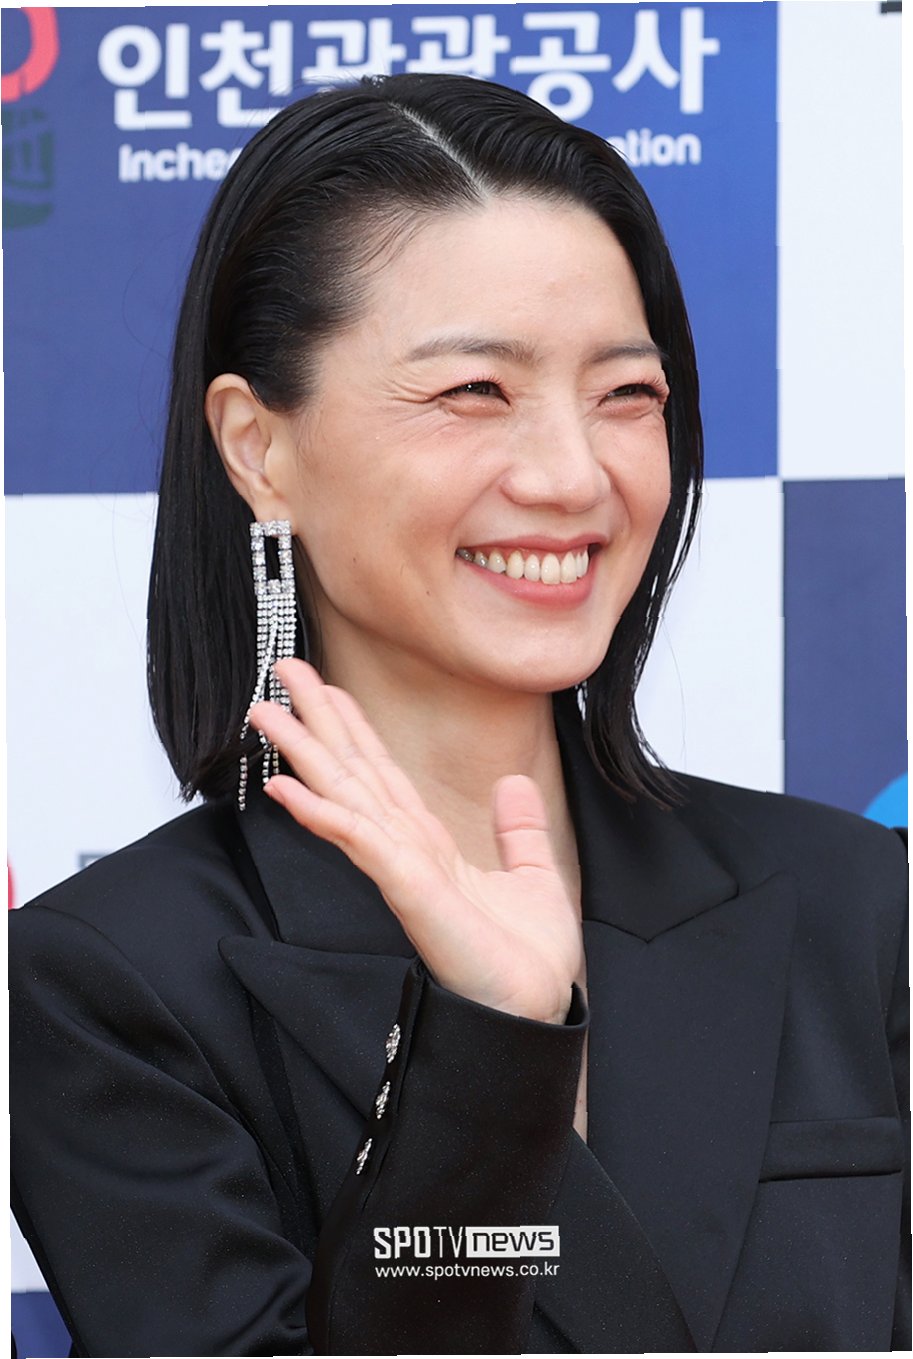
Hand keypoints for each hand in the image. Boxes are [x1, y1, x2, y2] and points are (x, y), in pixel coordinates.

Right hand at [248, 660, 581, 1023]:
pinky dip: (323, 812)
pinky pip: (360, 841)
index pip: (382, 775)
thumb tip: (513, 783)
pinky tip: (287, 786)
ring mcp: (401, 871)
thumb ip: (519, 830)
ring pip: (344, 798)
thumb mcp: (533, 876)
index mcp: (430, 846)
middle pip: (351, 774)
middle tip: (280, 671)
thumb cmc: (528, 961)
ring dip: (303, 754)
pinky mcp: (409, 892)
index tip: (328, 687)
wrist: (540, 1011)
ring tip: (265, 711)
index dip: (353, 728)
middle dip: (315, 722)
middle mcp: (405, 852)